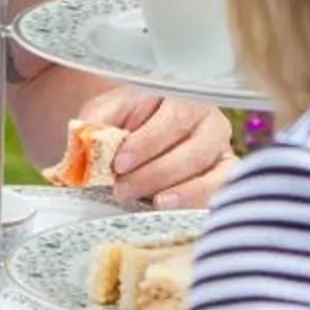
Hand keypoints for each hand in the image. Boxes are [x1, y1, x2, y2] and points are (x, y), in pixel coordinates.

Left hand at [74, 87, 233, 208]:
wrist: (134, 140)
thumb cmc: (125, 123)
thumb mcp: (107, 114)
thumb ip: (96, 122)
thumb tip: (85, 138)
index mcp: (182, 98)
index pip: (173, 119)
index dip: (147, 143)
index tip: (119, 164)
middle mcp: (209, 122)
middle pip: (193, 151)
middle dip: (156, 174)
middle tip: (122, 190)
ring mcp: (220, 152)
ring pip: (214, 174)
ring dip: (182, 193)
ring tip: (154, 203)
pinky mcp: (223, 179)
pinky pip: (220, 193)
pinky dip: (199, 203)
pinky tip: (175, 211)